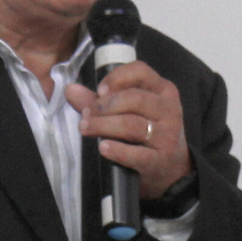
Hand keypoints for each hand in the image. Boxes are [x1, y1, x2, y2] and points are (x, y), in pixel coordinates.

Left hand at [67, 61, 190, 198]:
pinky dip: (117, 150)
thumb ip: (99, 100)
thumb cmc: (146, 133)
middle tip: (85, 115)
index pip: (141, 71)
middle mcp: (168, 109)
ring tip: (85, 129)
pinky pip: (137, 154)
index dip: (117, 77)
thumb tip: (70, 90)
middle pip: (134, 99)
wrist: (171, 169)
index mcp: (162, 90)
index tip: (99, 90)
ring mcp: (167, 135)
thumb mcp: (130, 112)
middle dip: (104, 106)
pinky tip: (102, 147)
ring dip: (104, 126)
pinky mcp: (161, 159)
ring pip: (132, 125)